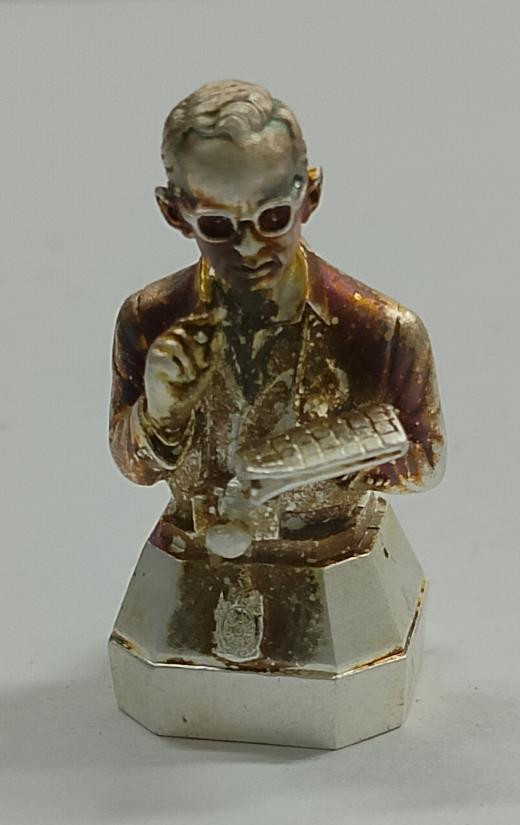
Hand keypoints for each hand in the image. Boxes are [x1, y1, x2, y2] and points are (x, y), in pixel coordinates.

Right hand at [143, 308, 224, 435]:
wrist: (173, 409)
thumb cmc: (189, 387)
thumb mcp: (207, 365)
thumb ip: (214, 346)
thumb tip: (220, 328)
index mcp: (181, 339)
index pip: (193, 321)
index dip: (206, 317)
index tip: (222, 314)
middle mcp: (167, 341)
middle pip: (185, 331)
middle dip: (199, 350)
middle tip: (203, 366)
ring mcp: (158, 350)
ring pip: (177, 343)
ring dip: (190, 362)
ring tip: (190, 376)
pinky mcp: (152, 363)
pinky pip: (169, 358)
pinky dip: (179, 371)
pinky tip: (178, 379)